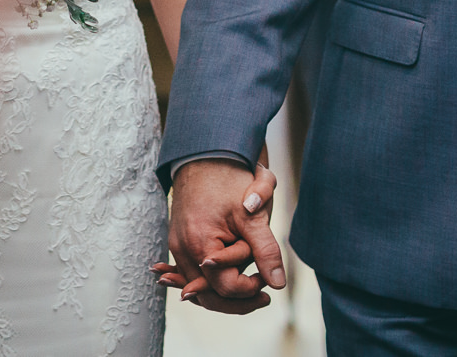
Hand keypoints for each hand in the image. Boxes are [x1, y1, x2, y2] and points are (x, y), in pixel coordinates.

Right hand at [167, 158, 285, 311]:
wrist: (203, 155)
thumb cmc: (229, 180)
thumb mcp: (252, 215)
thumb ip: (265, 250)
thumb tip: (278, 284)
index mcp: (200, 244)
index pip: (225, 287)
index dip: (249, 289)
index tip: (266, 280)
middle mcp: (183, 250)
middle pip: (208, 296)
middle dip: (237, 301)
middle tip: (264, 298)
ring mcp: (178, 246)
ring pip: (199, 288)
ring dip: (223, 293)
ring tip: (251, 289)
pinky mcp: (179, 242)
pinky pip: (191, 273)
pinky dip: (208, 282)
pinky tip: (227, 284)